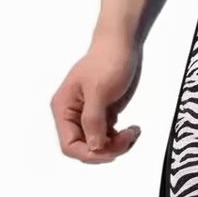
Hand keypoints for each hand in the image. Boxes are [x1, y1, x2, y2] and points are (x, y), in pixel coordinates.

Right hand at [51, 32, 142, 162]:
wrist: (123, 43)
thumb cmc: (107, 60)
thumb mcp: (99, 91)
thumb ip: (93, 120)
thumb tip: (92, 147)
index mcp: (64, 108)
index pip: (69, 145)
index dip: (89, 153)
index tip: (110, 151)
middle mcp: (73, 114)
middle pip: (85, 147)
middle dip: (106, 148)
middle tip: (128, 138)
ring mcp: (89, 114)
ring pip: (98, 144)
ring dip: (116, 145)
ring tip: (133, 133)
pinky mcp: (104, 112)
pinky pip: (108, 135)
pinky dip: (120, 137)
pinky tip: (132, 130)